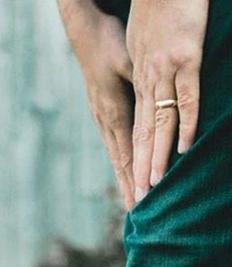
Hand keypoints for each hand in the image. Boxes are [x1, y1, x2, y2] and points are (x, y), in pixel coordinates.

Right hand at [58, 0, 135, 208]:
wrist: (86, 35)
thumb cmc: (110, 44)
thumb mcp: (129, 64)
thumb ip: (139, 87)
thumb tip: (151, 106)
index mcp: (113, 113)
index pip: (127, 153)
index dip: (135, 176)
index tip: (141, 197)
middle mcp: (105, 121)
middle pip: (120, 162)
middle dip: (128, 187)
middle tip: (135, 211)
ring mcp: (102, 119)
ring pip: (116, 156)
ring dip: (124, 178)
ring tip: (130, 198)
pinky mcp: (102, 113)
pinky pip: (114, 145)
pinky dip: (121, 162)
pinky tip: (124, 171)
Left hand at [127, 0, 208, 200]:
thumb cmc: (151, 17)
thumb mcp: (138, 56)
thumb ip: (141, 82)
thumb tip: (144, 102)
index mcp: (131, 87)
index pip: (128, 136)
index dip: (130, 165)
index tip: (130, 191)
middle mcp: (141, 86)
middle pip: (138, 138)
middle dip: (137, 172)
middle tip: (138, 202)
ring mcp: (161, 73)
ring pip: (156, 124)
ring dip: (156, 157)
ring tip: (154, 185)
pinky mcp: (183, 58)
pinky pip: (184, 96)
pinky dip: (184, 123)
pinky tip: (184, 147)